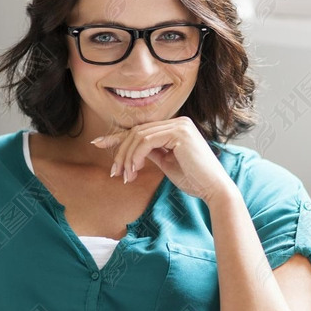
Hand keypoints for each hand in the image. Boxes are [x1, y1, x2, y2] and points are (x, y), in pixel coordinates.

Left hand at [90, 116, 233, 205]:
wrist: (213, 189)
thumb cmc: (193, 179)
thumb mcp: (167, 163)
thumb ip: (151, 153)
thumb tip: (131, 152)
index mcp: (176, 127)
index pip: (141, 130)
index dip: (117, 137)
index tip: (98, 144)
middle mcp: (178, 121)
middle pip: (137, 132)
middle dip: (120, 152)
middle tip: (114, 173)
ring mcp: (179, 125)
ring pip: (139, 135)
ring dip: (127, 157)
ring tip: (125, 176)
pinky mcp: (179, 133)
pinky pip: (147, 141)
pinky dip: (136, 156)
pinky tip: (134, 170)